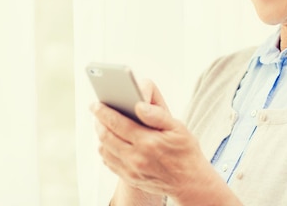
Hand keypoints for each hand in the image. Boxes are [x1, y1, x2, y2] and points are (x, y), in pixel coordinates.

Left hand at [91, 79, 238, 204]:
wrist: (190, 182)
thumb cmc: (186, 152)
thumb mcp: (178, 128)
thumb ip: (158, 115)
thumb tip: (139, 105)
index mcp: (148, 141)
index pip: (117, 123)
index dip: (104, 112)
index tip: (96, 104)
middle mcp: (136, 157)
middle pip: (106, 136)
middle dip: (98, 121)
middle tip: (97, 110)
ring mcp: (131, 169)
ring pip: (104, 150)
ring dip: (100, 135)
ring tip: (102, 124)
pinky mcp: (129, 177)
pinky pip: (109, 162)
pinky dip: (105, 149)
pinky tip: (110, 141)